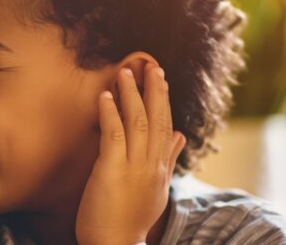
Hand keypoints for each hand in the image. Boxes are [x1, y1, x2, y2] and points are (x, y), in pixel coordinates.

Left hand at [75, 64, 185, 244]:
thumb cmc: (129, 220)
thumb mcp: (154, 188)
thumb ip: (166, 159)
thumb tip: (179, 134)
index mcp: (160, 168)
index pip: (164, 126)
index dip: (163, 100)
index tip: (160, 77)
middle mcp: (151, 165)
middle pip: (156, 119)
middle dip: (154, 90)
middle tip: (151, 65)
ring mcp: (134, 167)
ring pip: (137, 122)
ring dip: (131, 94)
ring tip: (125, 71)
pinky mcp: (113, 170)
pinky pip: (114, 135)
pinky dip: (110, 112)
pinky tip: (105, 95)